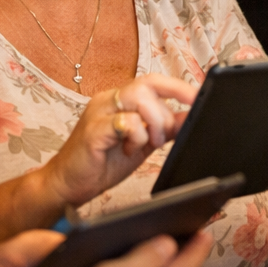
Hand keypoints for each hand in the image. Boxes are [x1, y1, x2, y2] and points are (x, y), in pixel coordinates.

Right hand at [44, 74, 199, 207]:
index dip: (178, 87)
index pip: (153, 81)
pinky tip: (126, 150)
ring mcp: (99, 112)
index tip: (199, 95)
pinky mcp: (93, 130)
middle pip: (147, 85)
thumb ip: (164, 129)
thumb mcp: (141, 144)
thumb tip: (189, 117)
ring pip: (138, 98)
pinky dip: (136, 136)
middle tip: (159, 139)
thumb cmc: (102, 163)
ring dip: (152, 122)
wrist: (68, 185)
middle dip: (163, 114)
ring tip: (145, 144)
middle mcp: (108, 100)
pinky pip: (125, 122)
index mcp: (119, 101)